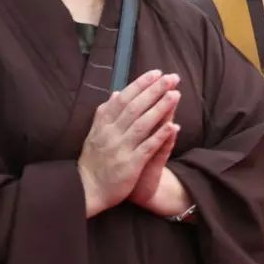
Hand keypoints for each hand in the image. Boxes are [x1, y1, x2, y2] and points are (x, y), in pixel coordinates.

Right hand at [77, 71, 181, 217]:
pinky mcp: (130, 164)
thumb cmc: (94, 160)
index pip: (123, 98)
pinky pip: (147, 147)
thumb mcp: (95, 133)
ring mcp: (120, 148)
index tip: (156, 73)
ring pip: (142, 124)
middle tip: (172, 77)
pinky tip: (174, 125)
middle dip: (154, 90)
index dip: (140, 84)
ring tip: (176, 94)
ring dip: (160, 108)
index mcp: (103, 123)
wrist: (87, 190)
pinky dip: (160, 135)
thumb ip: (106, 113)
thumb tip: (116, 92)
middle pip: (135, 107)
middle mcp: (111, 133)